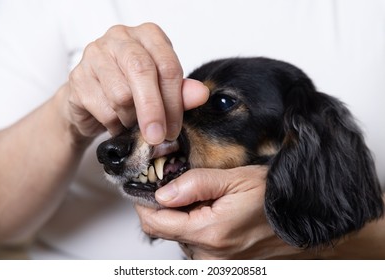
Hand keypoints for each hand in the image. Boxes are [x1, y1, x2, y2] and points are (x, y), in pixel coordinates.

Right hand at [61, 23, 208, 142]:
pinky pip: (102, 108)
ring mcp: (95, 55)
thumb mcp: (161, 90)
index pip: (168, 65)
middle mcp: (120, 38)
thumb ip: (181, 92)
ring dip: (130, 119)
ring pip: (121, 94)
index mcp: (148, 36)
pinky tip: (115, 122)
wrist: (91, 101)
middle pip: (142, 72)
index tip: (174, 127)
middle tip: (158, 136)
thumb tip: (201, 95)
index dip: (174, 101)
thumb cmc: (131, 91)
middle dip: (153, 111)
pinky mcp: (77, 77)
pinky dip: (113, 124)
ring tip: (131, 121)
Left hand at [134, 166, 305, 258]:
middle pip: (166, 230)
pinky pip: (196, 243)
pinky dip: (197, 226)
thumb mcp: (234, 179)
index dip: (144, 203)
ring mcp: (216, 261)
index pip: (155, 222)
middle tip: (185, 186)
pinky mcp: (221, 263)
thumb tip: (162, 193)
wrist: (301, 217)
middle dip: (169, 206)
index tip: (146, 187)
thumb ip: (195, 184)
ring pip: (181, 236)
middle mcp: (210, 254)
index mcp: (210, 232)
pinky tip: (214, 212)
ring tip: (207, 200)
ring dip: (184, 216)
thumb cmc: (273, 198)